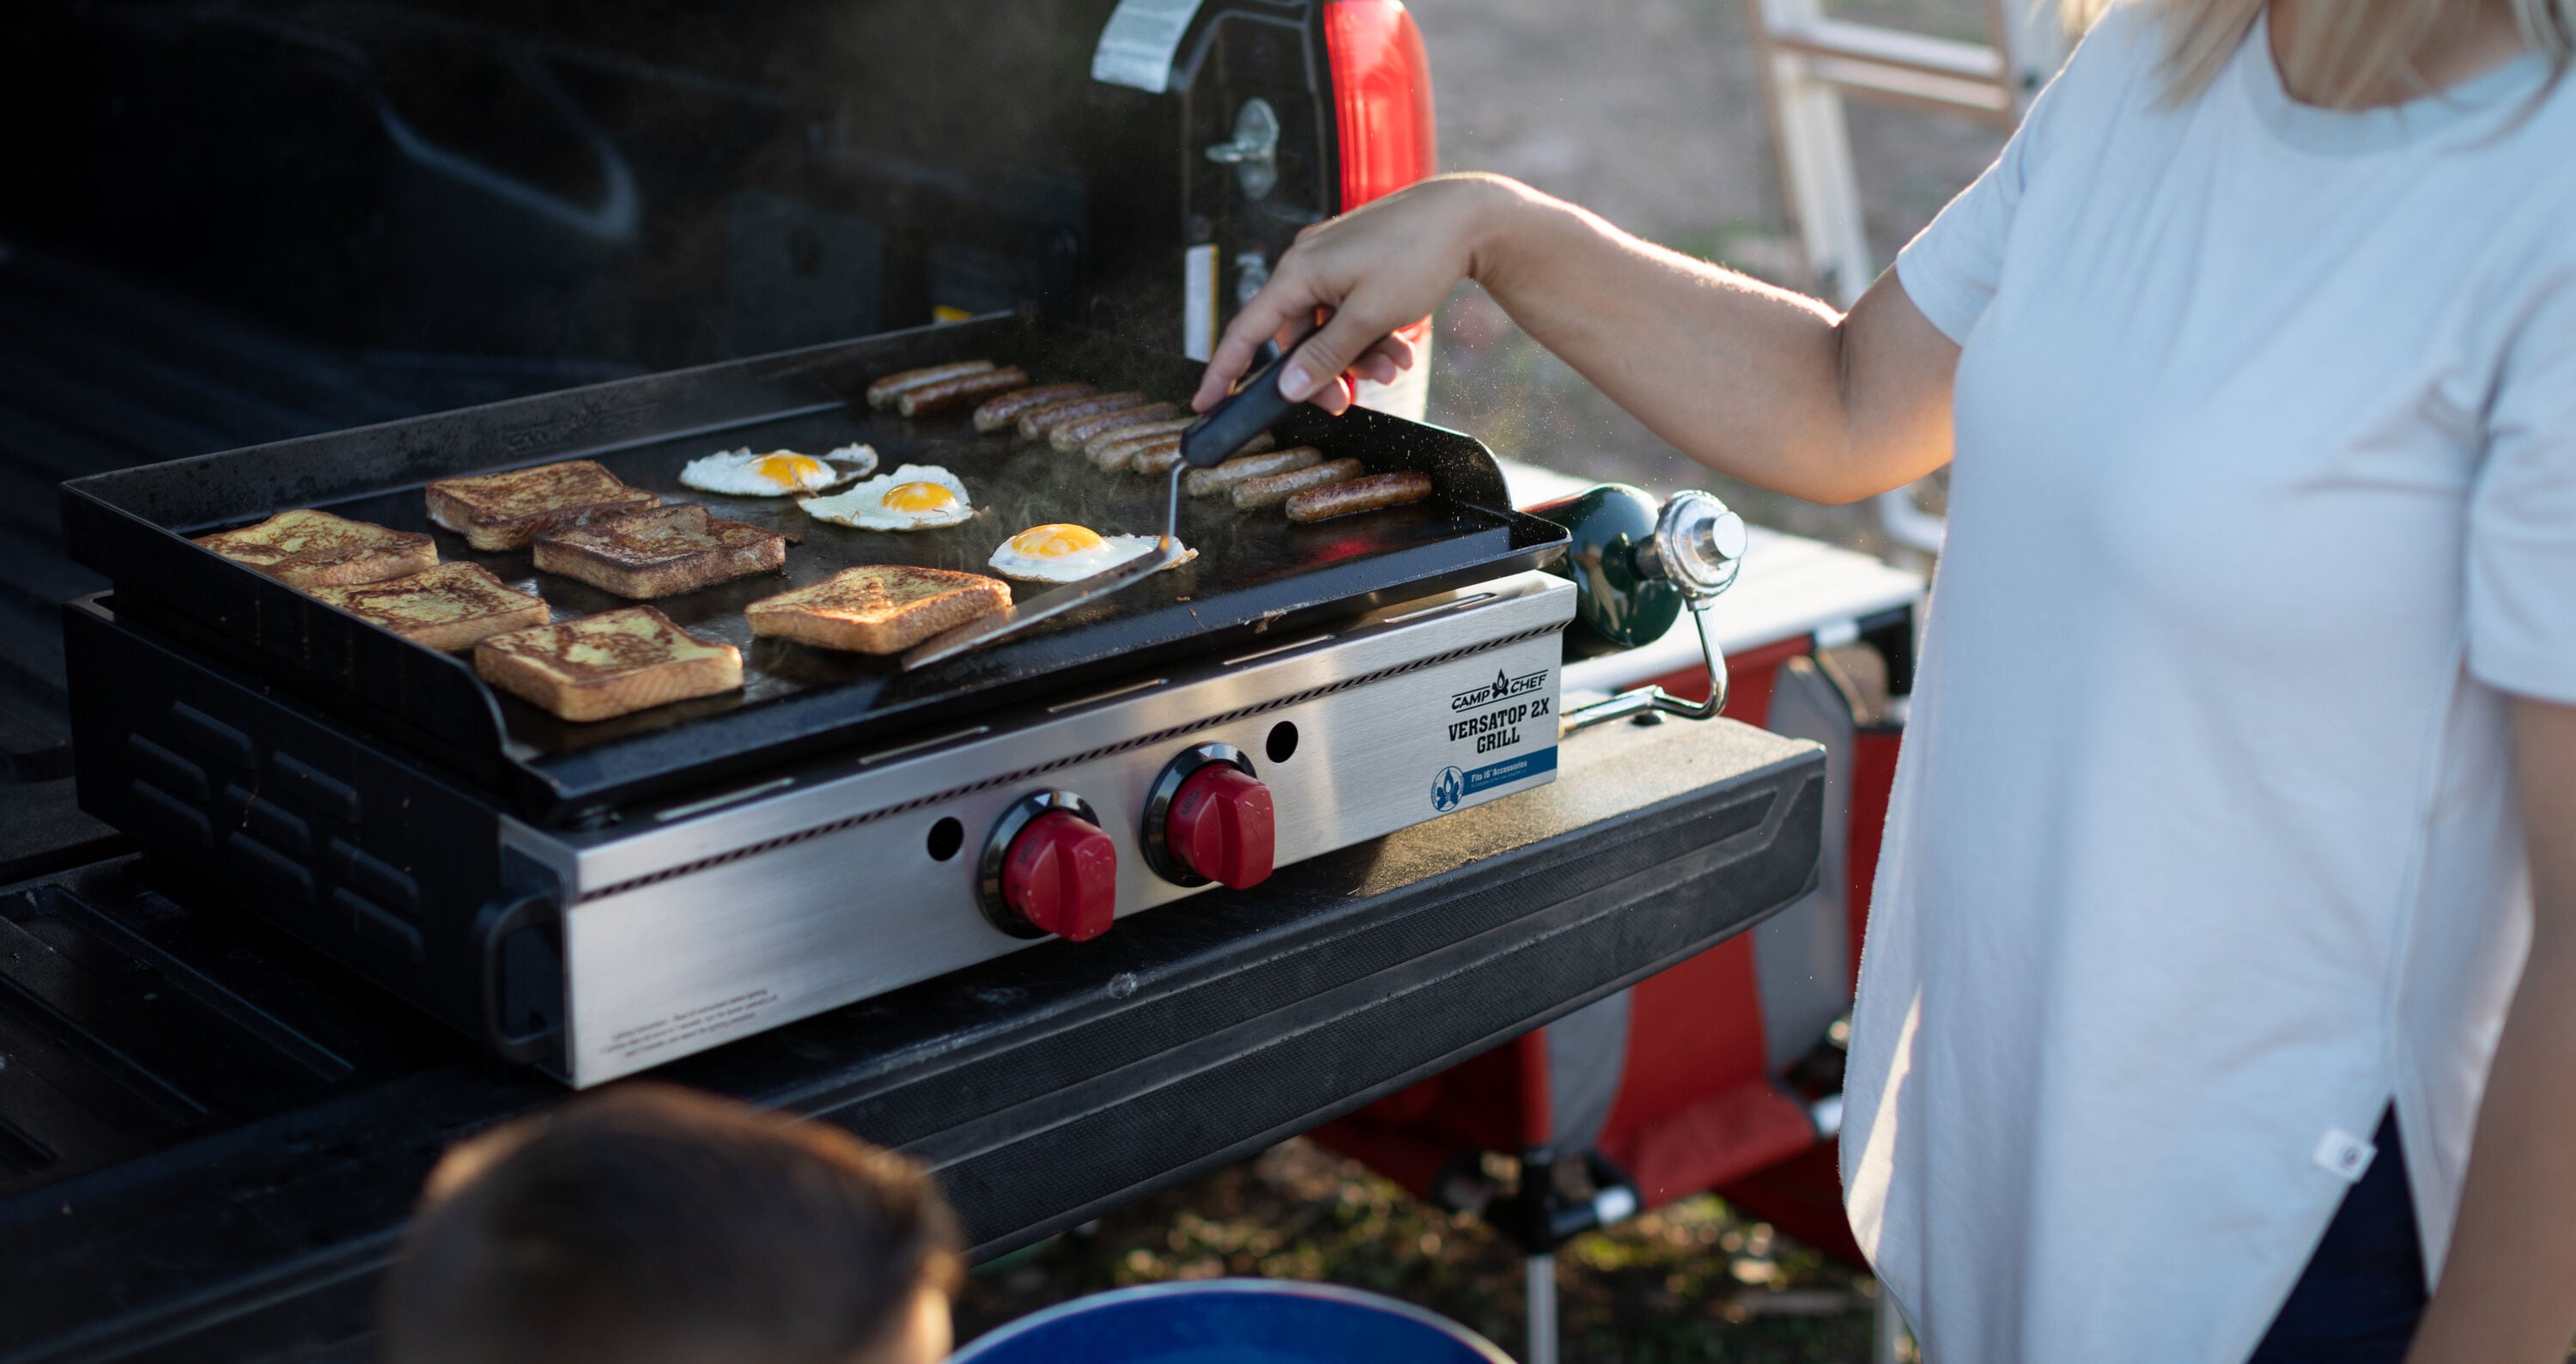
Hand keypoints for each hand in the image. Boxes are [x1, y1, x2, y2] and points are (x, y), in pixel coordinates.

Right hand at [1191, 174, 1525, 415]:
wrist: (1467, 216)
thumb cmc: (1419, 255)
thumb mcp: (1370, 317)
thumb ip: (1325, 356)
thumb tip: (1288, 387)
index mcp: (1298, 271)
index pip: (1246, 331)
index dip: (1224, 371)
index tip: (1205, 403)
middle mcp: (1306, 263)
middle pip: (1295, 337)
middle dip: (1324, 373)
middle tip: (1348, 402)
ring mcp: (1332, 261)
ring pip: (1328, 328)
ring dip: (1357, 356)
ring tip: (1395, 367)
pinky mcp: (1356, 262)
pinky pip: (1348, 311)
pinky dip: (1370, 334)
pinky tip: (1400, 346)